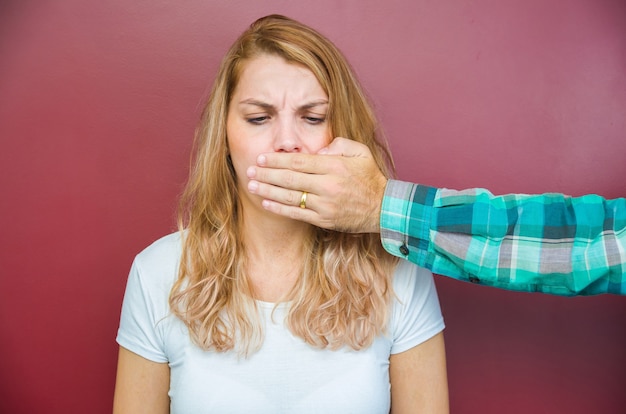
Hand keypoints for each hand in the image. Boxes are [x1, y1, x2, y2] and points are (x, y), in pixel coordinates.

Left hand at [246, 137, 387, 232]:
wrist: (383, 208)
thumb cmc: (369, 177)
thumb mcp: (360, 152)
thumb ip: (338, 144)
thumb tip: (316, 151)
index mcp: (334, 167)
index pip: (299, 161)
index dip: (278, 159)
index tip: (262, 157)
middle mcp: (328, 186)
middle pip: (290, 178)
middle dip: (267, 174)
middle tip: (249, 169)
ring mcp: (325, 205)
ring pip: (290, 197)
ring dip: (268, 190)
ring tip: (251, 185)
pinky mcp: (323, 220)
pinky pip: (296, 214)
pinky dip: (279, 208)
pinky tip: (266, 202)